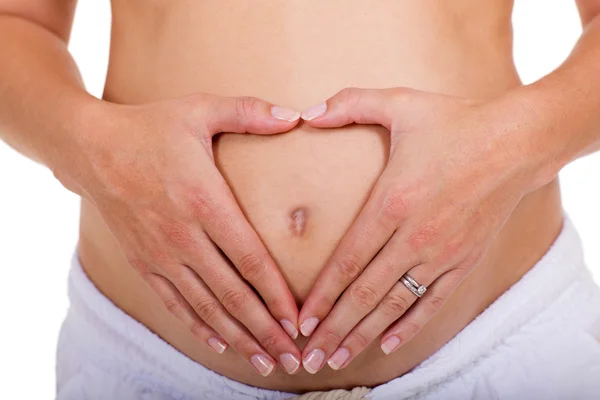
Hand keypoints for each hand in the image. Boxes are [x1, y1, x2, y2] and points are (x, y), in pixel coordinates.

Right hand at [55, 94, 303, 375]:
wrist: (92, 149)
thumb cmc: (151, 128)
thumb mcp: (201, 109)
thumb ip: (250, 112)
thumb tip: (298, 116)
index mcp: (204, 201)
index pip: (251, 260)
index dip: (278, 295)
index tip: (300, 320)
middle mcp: (183, 237)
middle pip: (233, 295)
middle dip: (266, 330)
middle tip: (294, 357)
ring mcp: (162, 255)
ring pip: (207, 308)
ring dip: (239, 337)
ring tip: (266, 361)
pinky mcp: (145, 263)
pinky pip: (175, 304)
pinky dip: (199, 327)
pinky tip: (220, 344)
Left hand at [297, 87, 545, 372]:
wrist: (517, 141)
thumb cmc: (455, 122)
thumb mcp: (400, 103)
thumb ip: (349, 104)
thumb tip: (306, 112)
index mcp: (393, 202)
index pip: (348, 261)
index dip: (321, 295)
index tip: (300, 320)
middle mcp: (415, 236)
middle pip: (365, 294)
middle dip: (334, 328)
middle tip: (309, 357)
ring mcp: (442, 253)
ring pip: (395, 305)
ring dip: (364, 334)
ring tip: (339, 358)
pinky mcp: (464, 261)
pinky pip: (433, 302)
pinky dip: (410, 326)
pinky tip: (388, 344)